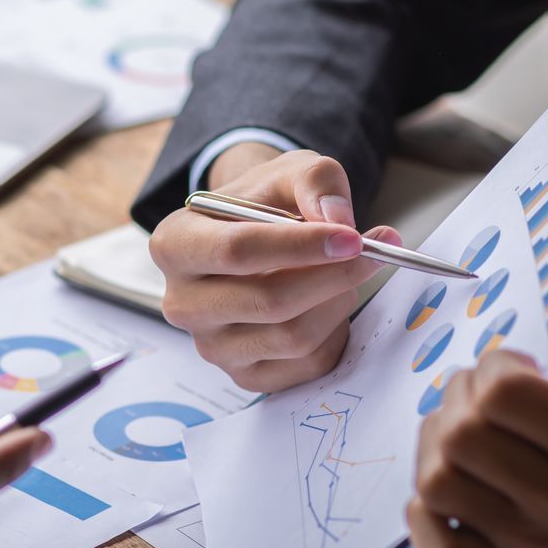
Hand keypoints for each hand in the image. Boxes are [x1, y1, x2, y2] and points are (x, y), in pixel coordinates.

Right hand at [151, 145, 400, 391]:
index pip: (237, 250)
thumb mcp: (289, 171)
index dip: (300, 246)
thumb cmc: (266, 204)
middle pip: (268, 301)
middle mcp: (182, 303)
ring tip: (342, 273)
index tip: (352, 238)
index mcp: (175, 245)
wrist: (255, 239)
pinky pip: (307, 364)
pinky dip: (334, 332)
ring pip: (293, 336)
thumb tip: (338, 220)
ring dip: (336, 301)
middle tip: (372, 252)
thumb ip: (316, 181)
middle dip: (332, 276)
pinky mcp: (245, 376)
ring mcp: (211, 346)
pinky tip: (329, 304)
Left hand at [407, 332, 547, 547]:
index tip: (515, 372)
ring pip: (435, 483)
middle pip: (459, 436)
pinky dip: (424, 515)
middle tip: (482, 400)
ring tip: (465, 434)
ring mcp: (530, 538)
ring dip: (434, 446)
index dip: (494, 368)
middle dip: (459, 401)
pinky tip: (452, 480)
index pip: (501, 392)